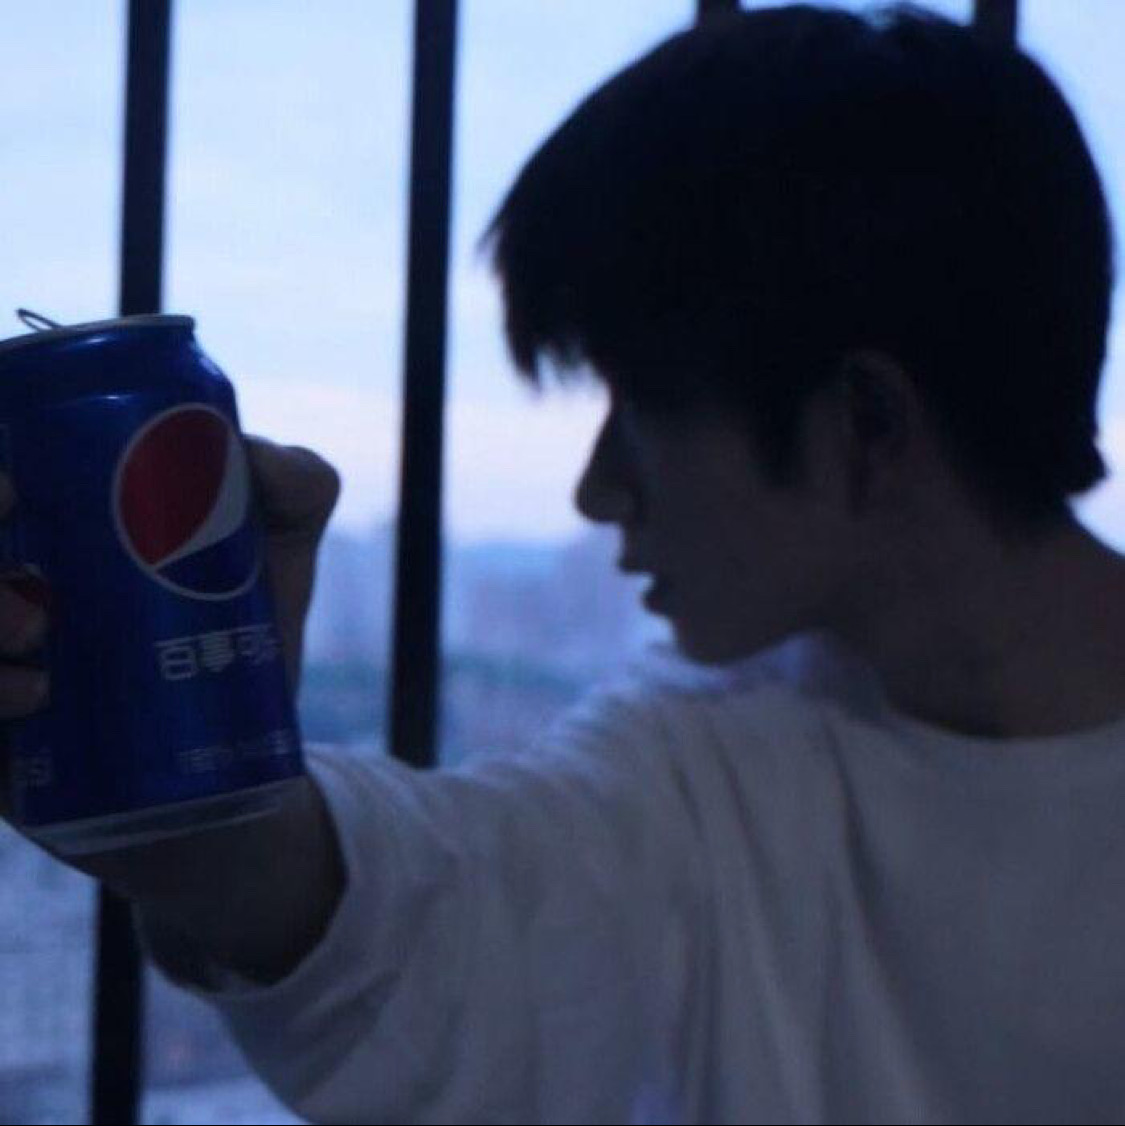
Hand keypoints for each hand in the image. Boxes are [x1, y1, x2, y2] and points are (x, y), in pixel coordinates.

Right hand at [0, 451, 344, 977]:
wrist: (240, 769)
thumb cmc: (249, 639)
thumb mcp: (284, 554)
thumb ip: (298, 486)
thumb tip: (248, 453)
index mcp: (56, 524)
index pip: (2, 487)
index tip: (15, 490)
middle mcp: (9, 586)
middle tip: (26, 554)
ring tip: (40, 634)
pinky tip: (38, 698)